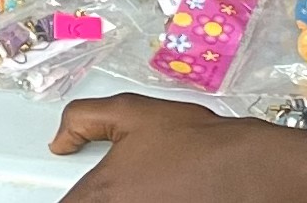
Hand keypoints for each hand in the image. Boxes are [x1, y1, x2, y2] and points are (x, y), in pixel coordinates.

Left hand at [51, 95, 280, 197]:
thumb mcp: (130, 111)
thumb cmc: (193, 140)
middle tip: (120, 184)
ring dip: (126, 200)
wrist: (245, 166)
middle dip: (97, 196)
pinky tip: (162, 193)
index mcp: (101, 192)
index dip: (71, 197)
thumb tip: (61, 141)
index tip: (83, 188)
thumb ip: (83, 118)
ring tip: (145, 187)